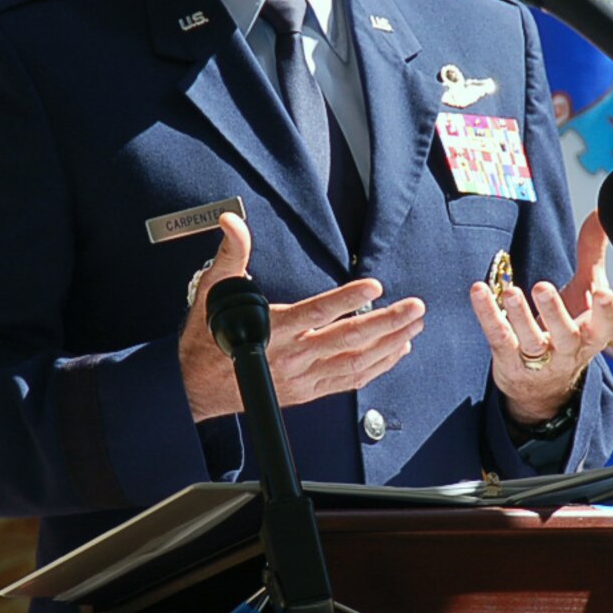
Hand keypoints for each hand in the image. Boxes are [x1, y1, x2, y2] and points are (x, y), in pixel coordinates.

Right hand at [179, 213, 425, 421]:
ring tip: (414, 324)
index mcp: (273, 330)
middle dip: (388, 322)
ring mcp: (303, 377)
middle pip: (349, 339)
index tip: (373, 286)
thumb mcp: (213, 291)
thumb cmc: (209, 339)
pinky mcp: (309, 391)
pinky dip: (378, 366)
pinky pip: (351, 380)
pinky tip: (396, 351)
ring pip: (356, 361)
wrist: (197, 387)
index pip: (317, 313)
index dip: (348, 300)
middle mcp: (292, 356)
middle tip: (415, 307)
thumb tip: (231, 221)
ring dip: (391, 343)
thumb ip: (231, 254)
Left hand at [468, 209, 612, 425]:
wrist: (544, 383)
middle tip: (543, 287)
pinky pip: (498, 336)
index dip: (604, 311)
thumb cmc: (571, 326)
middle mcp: (569, 350)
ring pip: (531, 341)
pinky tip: (479, 292)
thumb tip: (602, 214)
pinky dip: (488, 315)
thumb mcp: (586, 291)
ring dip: (521, 317)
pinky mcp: (509, 360)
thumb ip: (592, 253)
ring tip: (512, 293)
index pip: (605, 326)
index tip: (601, 291)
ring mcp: (539, 359)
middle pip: (566, 335)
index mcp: (594, 334)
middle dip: (555, 313)